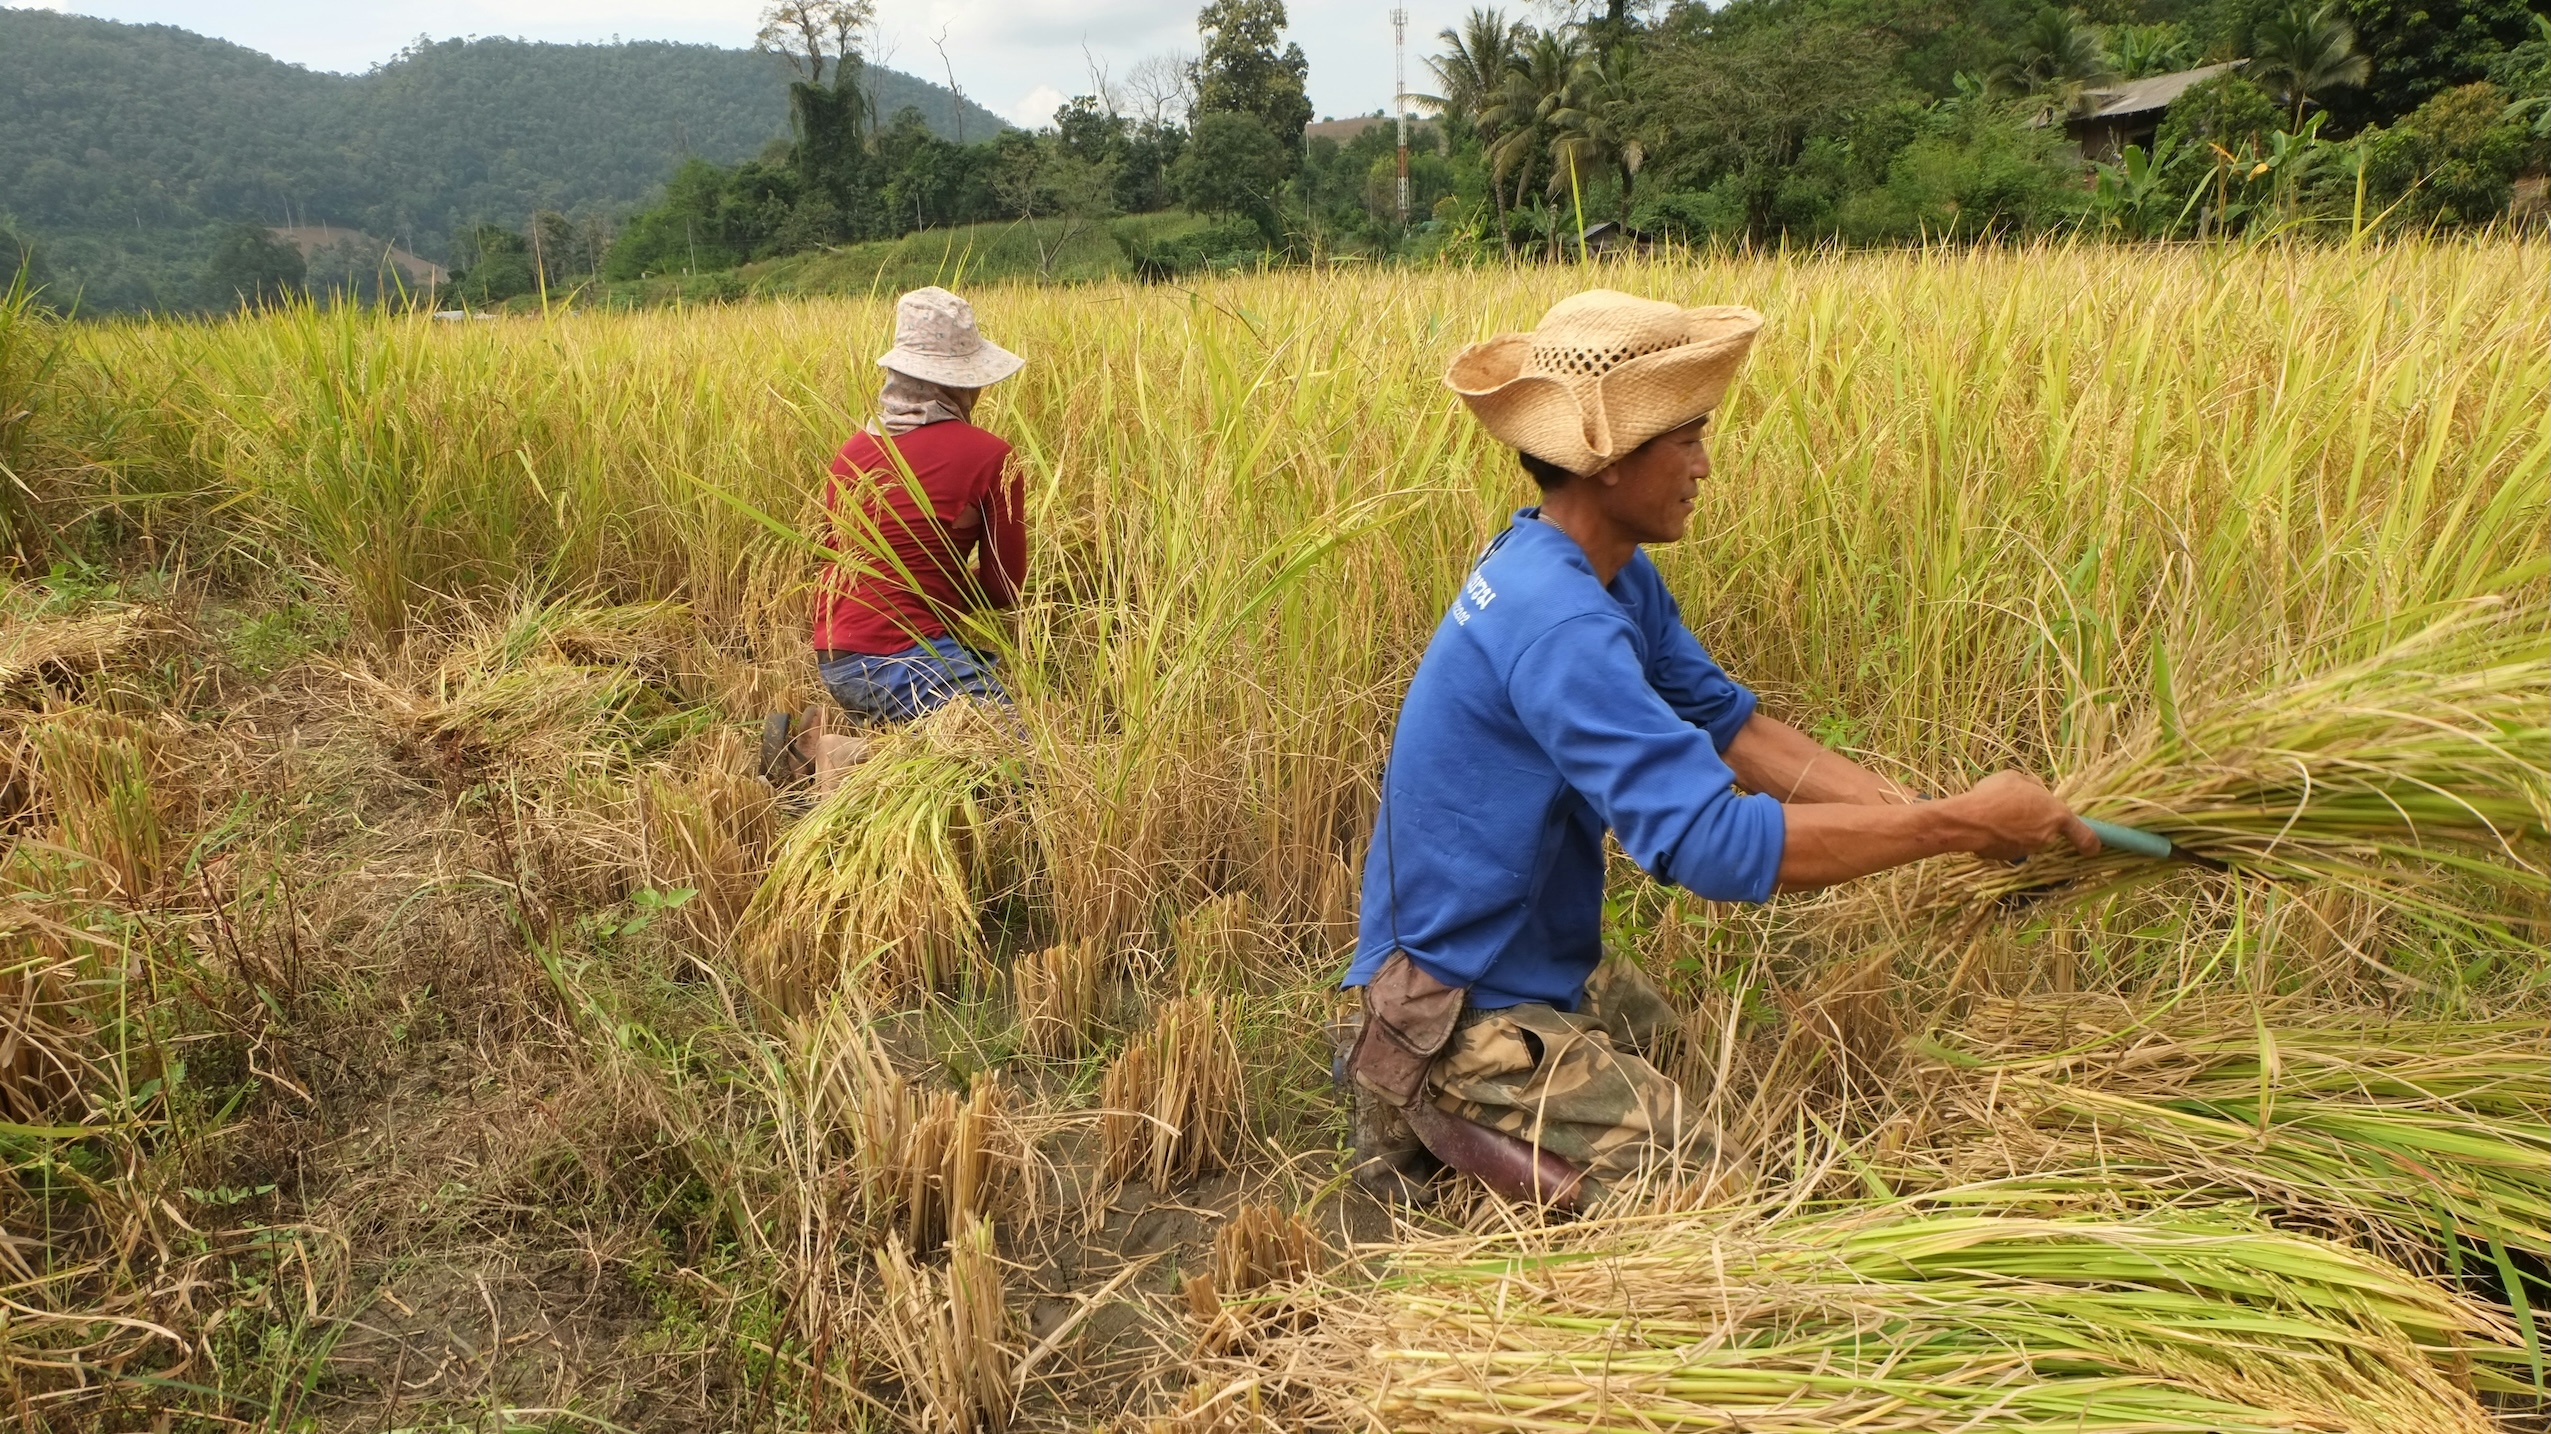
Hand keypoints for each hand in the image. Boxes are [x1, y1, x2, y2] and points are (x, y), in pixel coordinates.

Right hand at [1944, 772, 2098, 862]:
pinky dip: (2002, 837)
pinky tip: (1988, 825)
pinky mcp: (2009, 857)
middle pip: (2047, 831)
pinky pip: (2010, 845)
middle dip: (2035, 821)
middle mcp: (2046, 836)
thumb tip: (2036, 790)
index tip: (2092, 849)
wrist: (1969, 820)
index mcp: (2057, 815)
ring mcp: (2028, 849)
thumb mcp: (2016, 777)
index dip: (2089, 842)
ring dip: (2017, 828)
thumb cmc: (1996, 794)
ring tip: (1996, 813)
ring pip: (2027, 837)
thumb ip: (2032, 786)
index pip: (2083, 834)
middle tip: (2016, 807)